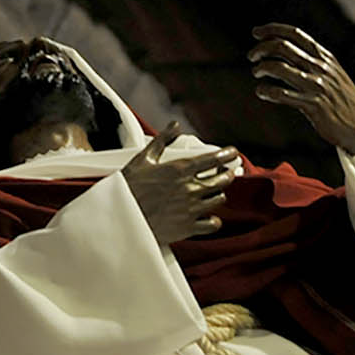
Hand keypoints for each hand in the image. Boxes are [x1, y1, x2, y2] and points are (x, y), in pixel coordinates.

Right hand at [120, 122, 239, 246]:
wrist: (121, 218)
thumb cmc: (129, 187)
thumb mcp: (143, 159)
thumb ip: (162, 140)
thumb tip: (175, 126)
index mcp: (180, 169)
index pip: (213, 159)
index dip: (227, 154)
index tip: (233, 153)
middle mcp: (189, 188)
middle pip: (221, 180)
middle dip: (226, 175)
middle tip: (225, 173)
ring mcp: (191, 208)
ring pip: (219, 199)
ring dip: (218, 194)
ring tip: (214, 192)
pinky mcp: (188, 227)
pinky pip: (213, 224)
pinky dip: (213, 220)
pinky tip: (208, 217)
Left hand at [249, 23, 354, 156]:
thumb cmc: (344, 102)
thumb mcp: (335, 74)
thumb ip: (315, 62)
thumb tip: (287, 51)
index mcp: (326, 58)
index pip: (295, 34)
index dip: (272, 30)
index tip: (257, 32)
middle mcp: (320, 68)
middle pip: (282, 47)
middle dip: (261, 48)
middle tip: (252, 56)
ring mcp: (316, 86)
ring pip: (278, 67)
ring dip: (261, 67)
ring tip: (257, 72)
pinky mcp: (312, 105)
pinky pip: (281, 94)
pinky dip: (265, 91)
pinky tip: (262, 92)